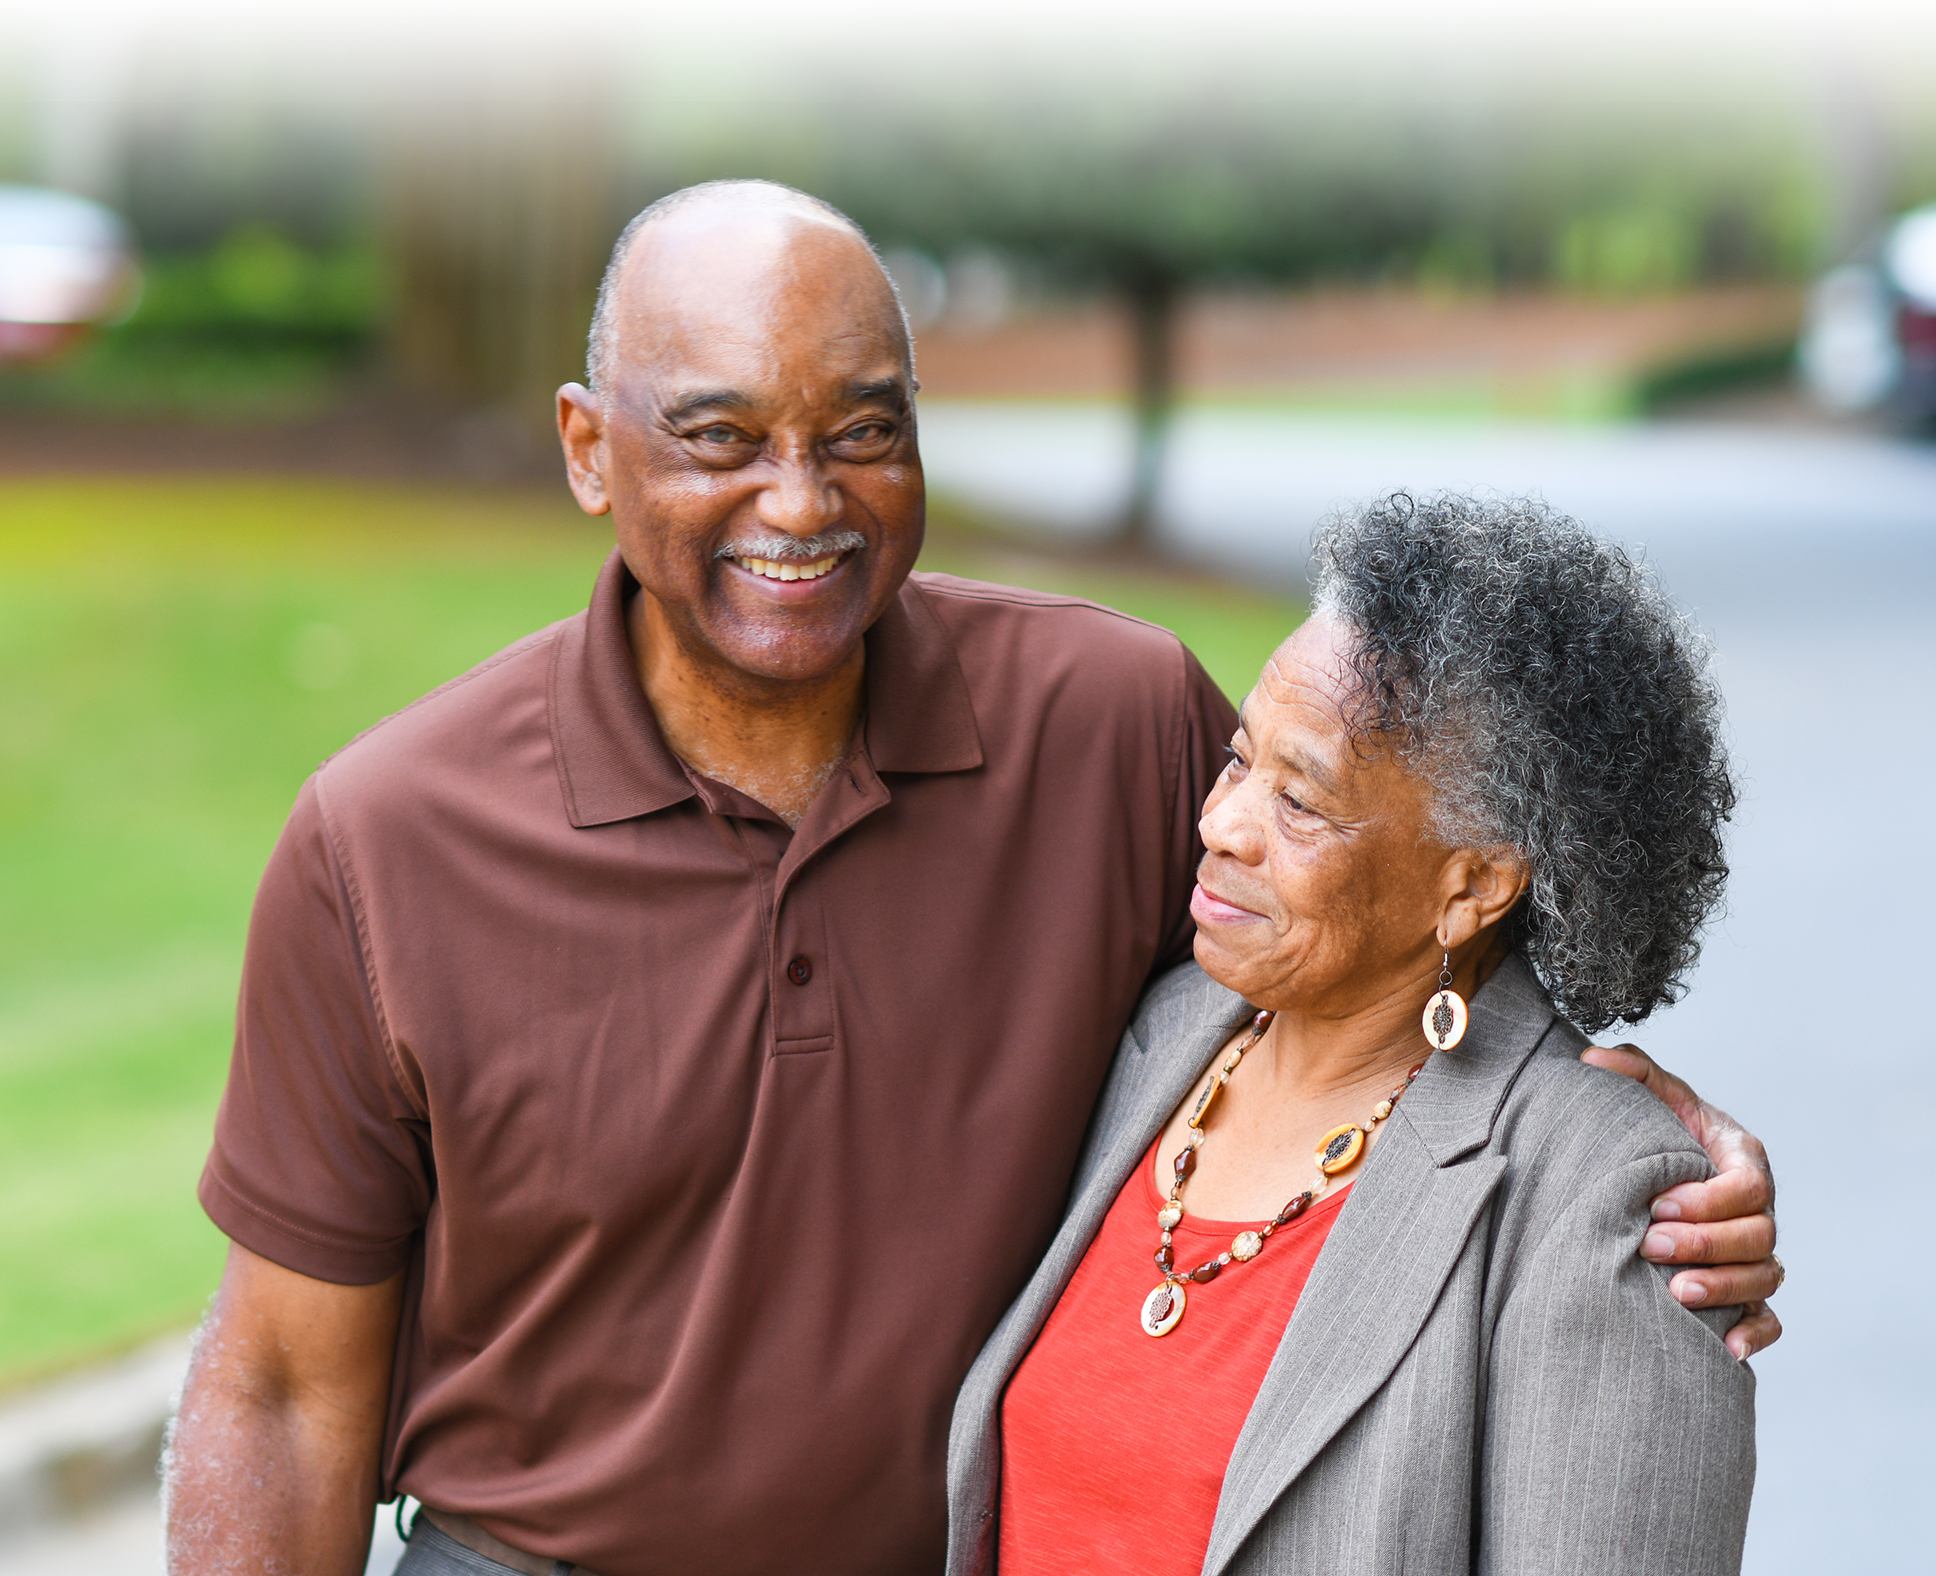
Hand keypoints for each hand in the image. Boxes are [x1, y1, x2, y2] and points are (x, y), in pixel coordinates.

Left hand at [1580, 1043, 1781, 1360]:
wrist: (1665, 1171)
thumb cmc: (1661, 1131)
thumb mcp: (1653, 1096)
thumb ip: (1631, 1072)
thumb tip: (1592, 1060)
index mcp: (1742, 1160)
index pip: (1747, 1186)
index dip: (1709, 1200)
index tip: (1658, 1202)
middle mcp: (1759, 1210)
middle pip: (1757, 1236)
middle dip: (1706, 1244)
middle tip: (1651, 1245)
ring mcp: (1757, 1252)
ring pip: (1764, 1278)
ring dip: (1724, 1289)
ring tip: (1677, 1294)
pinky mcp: (1750, 1289)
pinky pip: (1769, 1319)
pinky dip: (1755, 1335)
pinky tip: (1726, 1349)